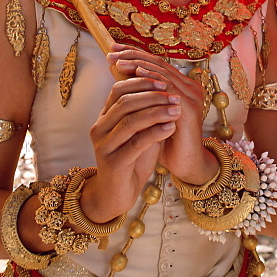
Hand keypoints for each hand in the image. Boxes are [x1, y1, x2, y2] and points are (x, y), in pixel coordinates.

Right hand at [83, 59, 180, 220]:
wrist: (118, 194)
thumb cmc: (132, 159)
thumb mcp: (141, 131)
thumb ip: (148, 113)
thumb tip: (169, 90)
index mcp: (104, 117)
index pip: (119, 89)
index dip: (142, 82)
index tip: (165, 81)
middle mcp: (100, 128)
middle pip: (125, 102)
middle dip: (152, 96)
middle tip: (174, 96)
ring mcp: (104, 146)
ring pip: (130, 121)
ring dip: (156, 112)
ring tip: (176, 110)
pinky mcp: (113, 163)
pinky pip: (135, 143)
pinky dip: (155, 132)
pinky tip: (171, 128)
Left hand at [108, 45, 216, 184]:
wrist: (185, 165)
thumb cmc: (167, 142)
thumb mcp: (152, 116)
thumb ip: (143, 99)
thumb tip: (120, 79)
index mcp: (182, 87)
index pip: (158, 64)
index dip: (136, 55)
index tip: (114, 51)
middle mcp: (189, 88)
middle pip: (160, 63)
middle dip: (134, 55)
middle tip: (112, 52)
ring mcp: (191, 97)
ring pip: (162, 72)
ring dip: (139, 64)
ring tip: (119, 61)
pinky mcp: (188, 109)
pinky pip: (168, 88)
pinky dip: (151, 78)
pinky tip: (136, 74)